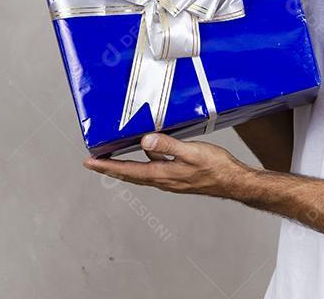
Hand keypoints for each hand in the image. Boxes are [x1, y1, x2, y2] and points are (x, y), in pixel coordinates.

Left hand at [83, 133, 253, 197]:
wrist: (233, 182)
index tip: (90, 163)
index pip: (127, 171)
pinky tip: (149, 150)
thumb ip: (168, 146)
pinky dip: (144, 162)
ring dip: (125, 165)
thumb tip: (144, 141)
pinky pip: (154, 169)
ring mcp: (170, 180)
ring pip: (141, 172)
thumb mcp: (192, 152)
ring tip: (113, 156)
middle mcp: (162, 180)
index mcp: (162, 174)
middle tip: (92, 162)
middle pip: (129, 174)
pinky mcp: (178, 177)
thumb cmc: (216, 167)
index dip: (107, 166)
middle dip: (110, 167)